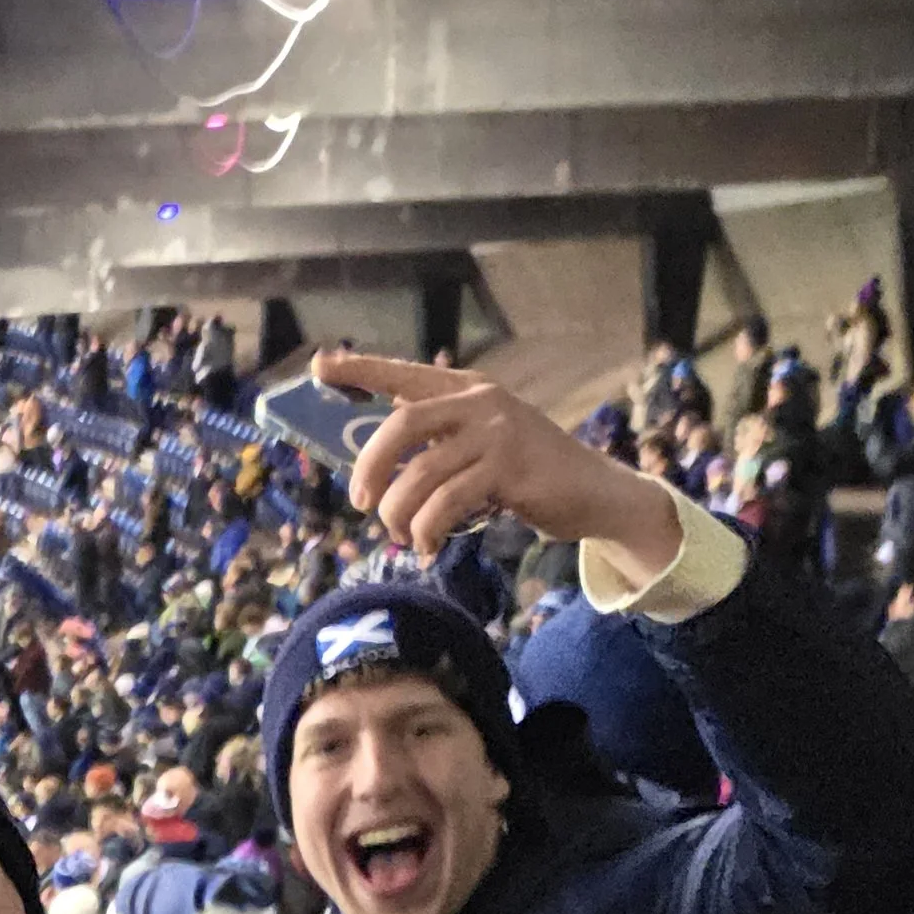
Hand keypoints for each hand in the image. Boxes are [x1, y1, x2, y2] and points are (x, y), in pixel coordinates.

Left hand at [313, 351, 685, 588]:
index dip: (360, 369)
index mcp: (466, 391)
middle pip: (403, 423)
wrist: (593, 492)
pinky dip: (428, 529)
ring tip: (401, 535)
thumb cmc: (527, 474)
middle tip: (360, 502)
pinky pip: (448, 502)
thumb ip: (440, 445)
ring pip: (421, 473)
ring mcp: (496, 434)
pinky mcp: (509, 470)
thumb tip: (376, 474)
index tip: (320, 367)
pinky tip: (426, 546)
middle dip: (370, 465)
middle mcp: (479, 403)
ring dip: (400, 513)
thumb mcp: (481, 445)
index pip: (404, 375)